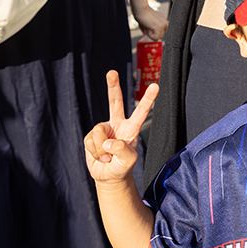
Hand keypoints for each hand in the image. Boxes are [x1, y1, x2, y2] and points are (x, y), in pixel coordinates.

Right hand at [84, 70, 157, 184]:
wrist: (108, 175)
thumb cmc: (122, 167)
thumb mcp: (129, 161)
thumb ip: (123, 151)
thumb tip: (109, 141)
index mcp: (132, 128)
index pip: (141, 111)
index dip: (148, 99)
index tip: (156, 85)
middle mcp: (117, 124)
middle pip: (115, 101)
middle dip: (113, 86)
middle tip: (112, 72)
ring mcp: (104, 128)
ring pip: (99, 133)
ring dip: (101, 150)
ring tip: (107, 158)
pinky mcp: (91, 136)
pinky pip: (90, 141)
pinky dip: (94, 153)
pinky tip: (99, 156)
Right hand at [133, 4, 167, 40]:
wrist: (141, 9)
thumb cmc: (141, 14)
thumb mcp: (148, 22)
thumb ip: (150, 28)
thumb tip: (145, 34)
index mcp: (163, 20)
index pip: (162, 32)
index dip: (154, 32)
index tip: (149, 25)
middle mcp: (165, 21)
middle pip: (161, 35)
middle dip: (153, 33)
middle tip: (147, 25)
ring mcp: (163, 24)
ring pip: (158, 37)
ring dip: (151, 34)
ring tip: (147, 25)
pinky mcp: (160, 26)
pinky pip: (156, 38)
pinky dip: (149, 35)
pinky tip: (147, 27)